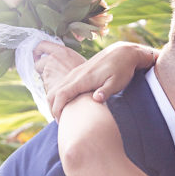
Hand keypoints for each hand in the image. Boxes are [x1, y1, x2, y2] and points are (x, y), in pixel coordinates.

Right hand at [35, 41, 156, 119]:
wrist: (122, 53)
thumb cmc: (122, 69)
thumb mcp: (118, 82)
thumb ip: (106, 91)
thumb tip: (96, 99)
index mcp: (83, 79)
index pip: (61, 95)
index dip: (57, 109)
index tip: (61, 122)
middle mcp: (76, 75)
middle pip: (54, 92)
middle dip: (52, 108)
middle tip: (60, 122)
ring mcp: (76, 73)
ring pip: (56, 88)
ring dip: (55, 102)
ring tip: (63, 116)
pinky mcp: (78, 72)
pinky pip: (62, 85)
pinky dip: (59, 96)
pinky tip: (68, 105)